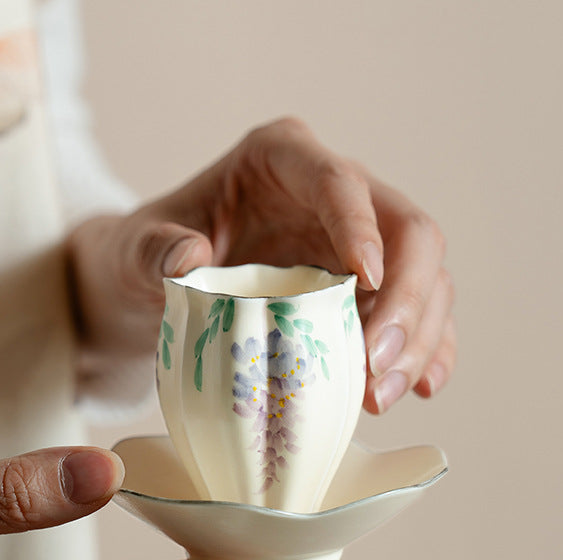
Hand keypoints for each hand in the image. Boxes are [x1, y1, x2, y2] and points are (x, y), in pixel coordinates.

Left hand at [68, 117, 454, 412]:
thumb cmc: (151, 255)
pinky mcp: (368, 293)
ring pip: (426, 282)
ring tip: (379, 397)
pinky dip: (427, 353)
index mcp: (283, 159)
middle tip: (376, 364)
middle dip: (405, 301)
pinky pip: (417, 318)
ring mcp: (360, 246)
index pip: (340, 181)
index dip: (361, 227)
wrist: (155, 289)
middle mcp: (336, 197)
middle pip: (409, 234)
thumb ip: (151, 249)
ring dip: (415, 342)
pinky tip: (420, 389)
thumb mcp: (135, 249)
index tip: (365, 281)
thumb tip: (189, 258)